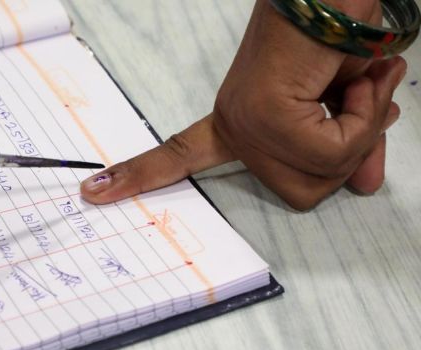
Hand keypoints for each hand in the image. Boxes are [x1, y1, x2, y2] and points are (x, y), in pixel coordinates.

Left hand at [80, 0, 406, 209]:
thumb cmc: (333, 43)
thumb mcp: (345, 110)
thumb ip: (349, 151)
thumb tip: (367, 186)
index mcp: (235, 123)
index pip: (180, 156)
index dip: (142, 175)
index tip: (93, 192)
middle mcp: (233, 124)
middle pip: (301, 193)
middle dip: (347, 151)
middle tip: (355, 101)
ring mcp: (245, 121)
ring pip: (318, 176)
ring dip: (359, 129)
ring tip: (356, 84)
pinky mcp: (266, 114)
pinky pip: (329, 152)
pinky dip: (363, 117)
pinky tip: (359, 82)